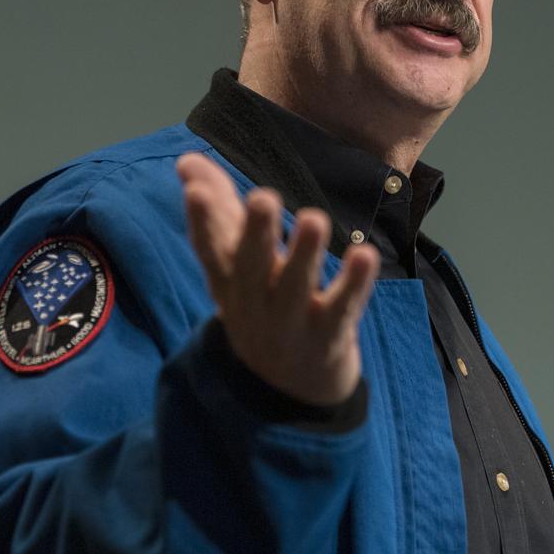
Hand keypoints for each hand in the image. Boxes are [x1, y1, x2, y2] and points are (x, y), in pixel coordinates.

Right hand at [176, 152, 378, 405]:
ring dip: (304, 254)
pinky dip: (353, 284)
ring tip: (314, 218)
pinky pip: (342, 309)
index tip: (196, 190)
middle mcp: (255, 304)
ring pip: (296, 288)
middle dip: (256, 233)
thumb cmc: (261, 307)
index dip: (202, 221)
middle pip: (251, 268)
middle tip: (263, 197)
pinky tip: (365, 255)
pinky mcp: (328, 338)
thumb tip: (188, 161)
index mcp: (229, 282)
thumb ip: (218, 212)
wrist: (290, 392)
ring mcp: (291, 324)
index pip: (210, 250)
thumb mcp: (234, 267)